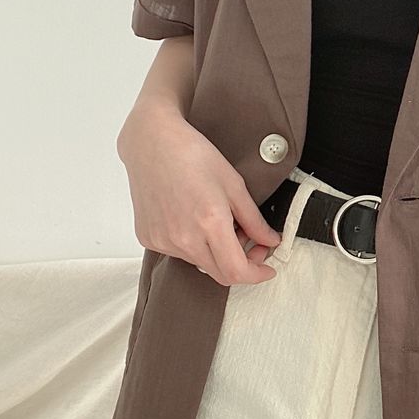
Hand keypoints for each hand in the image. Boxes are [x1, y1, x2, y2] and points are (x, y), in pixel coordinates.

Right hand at [118, 103, 282, 286]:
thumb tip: (270, 241)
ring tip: (223, 224)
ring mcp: (162, 240)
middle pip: (219, 274)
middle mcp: (183, 238)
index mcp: (209, 223)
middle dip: (243, 264)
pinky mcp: (148, 237)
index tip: (268, 268)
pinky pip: (179, 253)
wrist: (152, 143)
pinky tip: (197, 220)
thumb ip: (254, 220)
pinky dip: (195, 244)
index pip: (236, 271)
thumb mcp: (234, 185)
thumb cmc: (193, 155)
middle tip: (254, 243)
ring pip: (200, 263)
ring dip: (218, 253)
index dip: (257, 275)